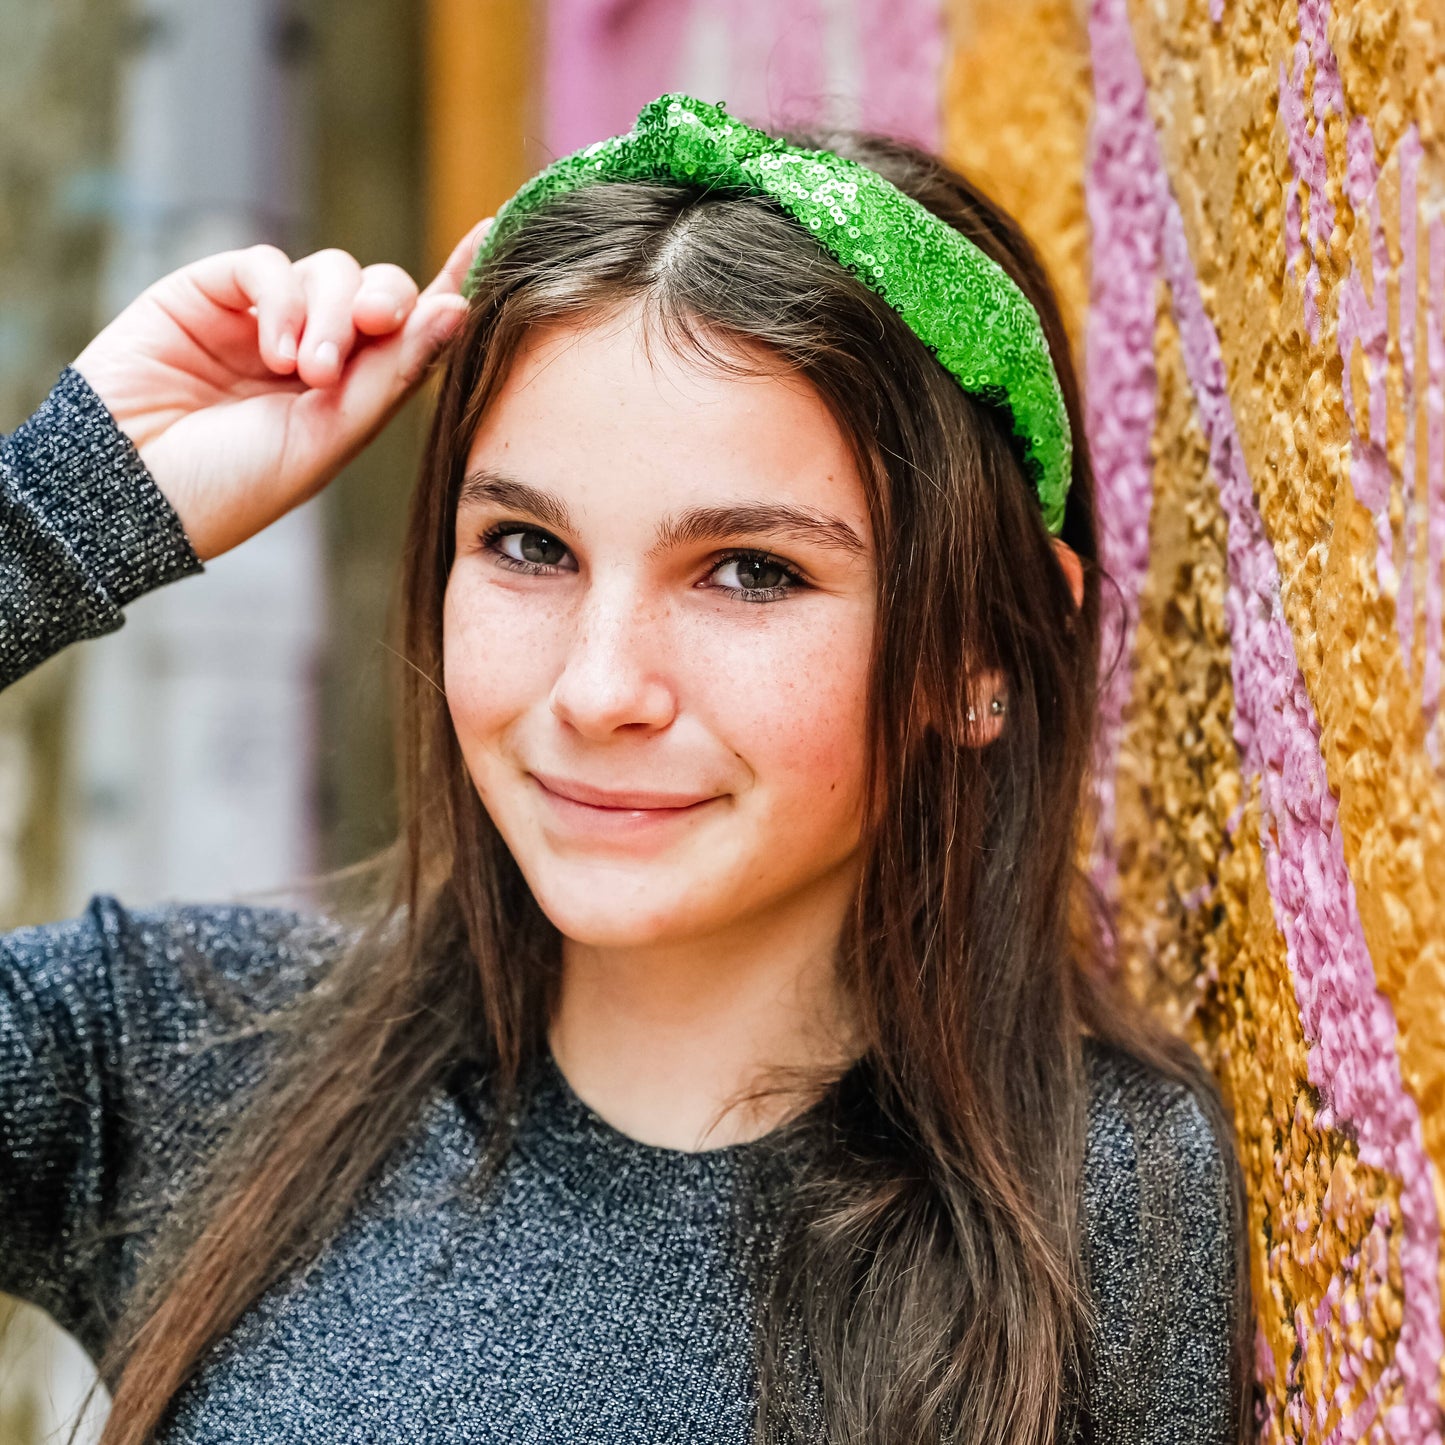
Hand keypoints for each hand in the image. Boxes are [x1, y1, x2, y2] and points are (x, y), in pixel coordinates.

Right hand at [72, 221, 488, 560]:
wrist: (132, 491)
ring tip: (303, 370)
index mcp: (352, 396)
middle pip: (378, 292)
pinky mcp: (211, 293)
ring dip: (327, 313)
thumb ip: (391, 376)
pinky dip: (280, 299)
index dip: (453, 284)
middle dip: (384, 305)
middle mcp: (315, 353)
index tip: (492, 234)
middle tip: (371, 330)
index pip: (414, 331)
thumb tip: (457, 309)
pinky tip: (273, 350)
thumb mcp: (328, 440)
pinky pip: (266, 264)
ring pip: (328, 271)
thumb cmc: (233, 486)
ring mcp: (264, 320)